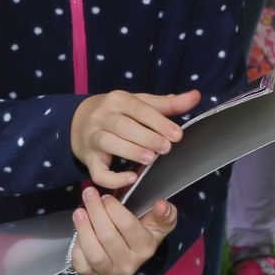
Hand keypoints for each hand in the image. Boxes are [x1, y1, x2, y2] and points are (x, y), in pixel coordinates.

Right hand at [70, 89, 199, 188]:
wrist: (79, 121)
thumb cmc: (119, 112)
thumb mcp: (140, 103)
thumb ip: (168, 104)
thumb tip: (196, 96)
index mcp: (118, 99)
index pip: (139, 109)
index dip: (158, 122)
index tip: (177, 135)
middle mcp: (102, 116)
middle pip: (123, 126)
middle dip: (146, 137)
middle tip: (166, 148)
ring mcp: (92, 137)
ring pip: (108, 143)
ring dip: (130, 151)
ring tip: (151, 159)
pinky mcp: (88, 159)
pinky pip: (97, 171)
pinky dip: (112, 178)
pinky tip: (129, 179)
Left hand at [70, 187, 178, 274]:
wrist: (131, 255)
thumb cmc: (144, 232)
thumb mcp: (159, 223)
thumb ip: (165, 214)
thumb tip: (161, 204)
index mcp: (146, 248)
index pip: (128, 227)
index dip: (114, 209)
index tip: (106, 196)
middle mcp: (129, 265)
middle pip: (108, 238)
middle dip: (96, 213)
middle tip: (89, 195)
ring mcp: (109, 273)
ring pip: (94, 253)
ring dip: (84, 229)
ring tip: (79, 211)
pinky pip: (80, 263)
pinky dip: (77, 245)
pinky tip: (78, 230)